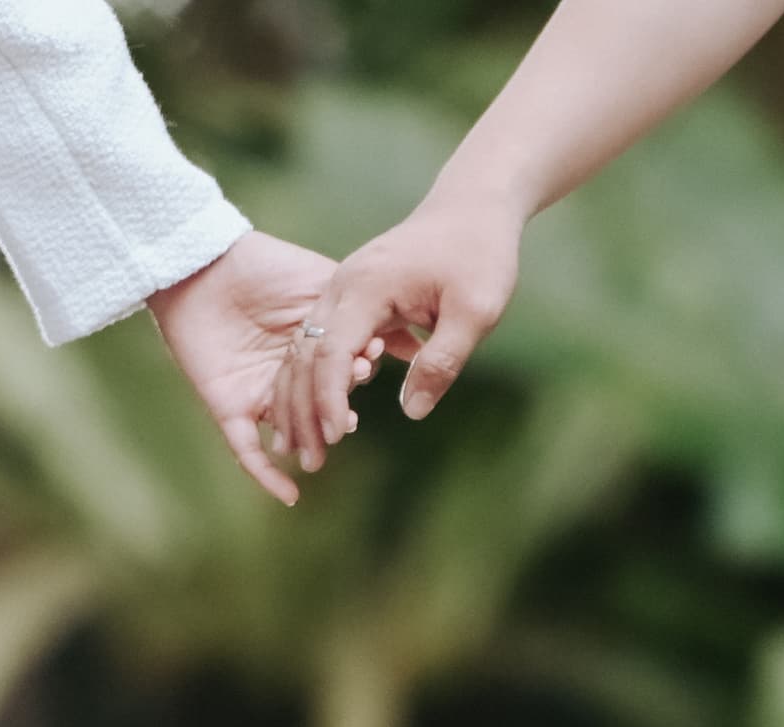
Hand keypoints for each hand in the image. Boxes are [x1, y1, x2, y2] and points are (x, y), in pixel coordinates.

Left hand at [149, 231, 341, 507]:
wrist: (204, 263)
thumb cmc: (265, 266)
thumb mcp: (324, 284)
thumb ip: (360, 312)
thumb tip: (412, 329)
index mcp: (313, 350)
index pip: (340, 378)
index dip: (353, 377)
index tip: (368, 367)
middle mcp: (289, 376)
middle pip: (319, 410)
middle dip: (336, 416)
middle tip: (349, 409)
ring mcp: (260, 394)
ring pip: (291, 431)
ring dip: (312, 443)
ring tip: (332, 437)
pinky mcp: (229, 406)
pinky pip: (247, 450)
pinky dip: (266, 475)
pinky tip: (290, 495)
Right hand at [269, 186, 526, 473]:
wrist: (473, 208)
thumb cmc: (480, 255)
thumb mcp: (476, 312)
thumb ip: (442, 362)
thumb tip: (412, 411)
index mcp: (366, 286)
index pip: (333, 350)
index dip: (329, 397)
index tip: (334, 438)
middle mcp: (342, 285)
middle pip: (306, 353)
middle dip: (303, 408)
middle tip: (309, 461)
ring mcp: (342, 289)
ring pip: (306, 349)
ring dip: (303, 398)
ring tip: (308, 447)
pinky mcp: (352, 298)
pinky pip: (322, 342)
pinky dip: (318, 379)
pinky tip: (324, 416)